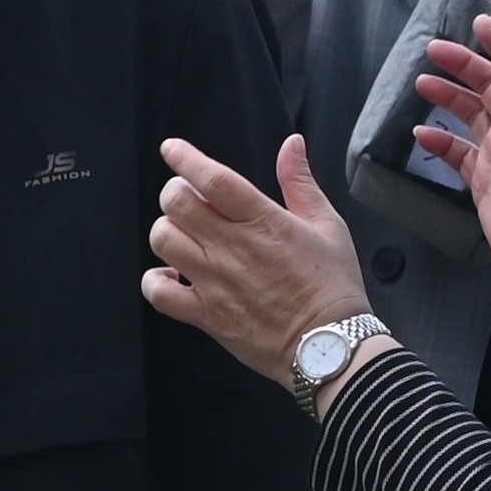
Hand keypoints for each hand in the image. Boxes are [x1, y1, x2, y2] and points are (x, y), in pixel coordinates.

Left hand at [144, 133, 364, 378]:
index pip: (212, 179)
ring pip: (164, 241)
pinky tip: (173, 276)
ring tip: (187, 236)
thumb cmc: (333, 285)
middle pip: (176, 204)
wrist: (329, 346)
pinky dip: (157, 281)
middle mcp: (233, 249)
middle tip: (190, 200)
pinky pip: (159, 293)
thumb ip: (300, 182)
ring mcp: (215, 283)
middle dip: (176, 192)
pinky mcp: (206, 315)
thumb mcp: (328, 225)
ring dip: (169, 231)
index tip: (172, 149)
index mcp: (264, 222)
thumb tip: (291, 144)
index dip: (185, 159)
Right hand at [407, 15, 490, 256]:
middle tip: (432, 50)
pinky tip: (421, 135)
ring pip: (469, 116)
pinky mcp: (481, 180)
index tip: (478, 22)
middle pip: (487, 86)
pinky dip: (438, 143)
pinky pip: (457, 154)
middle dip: (462, 65)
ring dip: (447, 98)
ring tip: (422, 83)